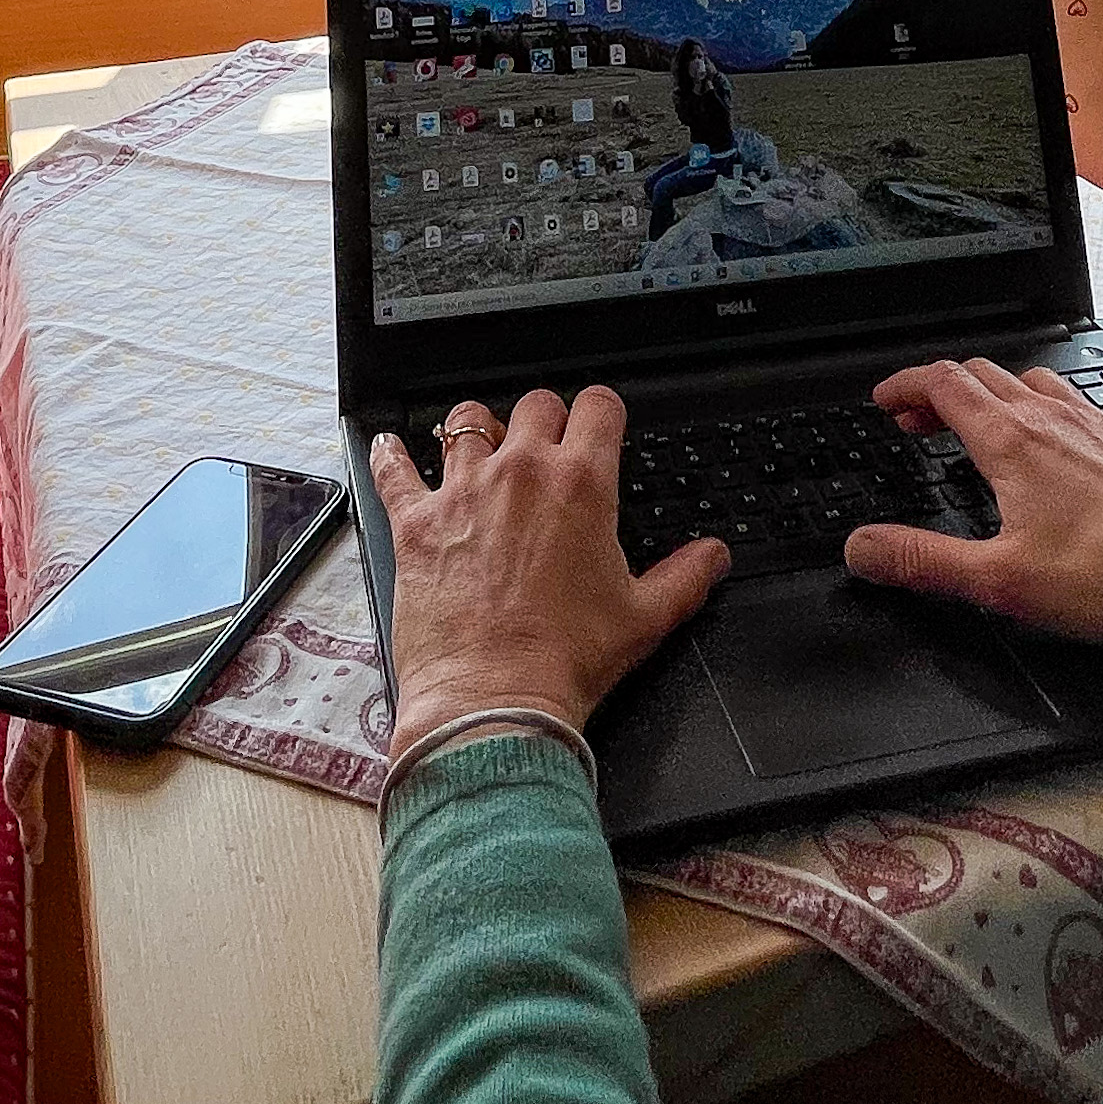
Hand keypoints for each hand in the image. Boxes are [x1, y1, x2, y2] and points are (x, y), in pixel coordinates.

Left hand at [369, 386, 732, 745]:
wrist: (494, 700)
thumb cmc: (566, 661)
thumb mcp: (644, 618)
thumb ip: (685, 576)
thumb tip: (713, 556)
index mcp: (581, 485)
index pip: (598, 406)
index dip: (602, 413)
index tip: (600, 426)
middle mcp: (521, 473)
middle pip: (535, 404)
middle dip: (545, 421)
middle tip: (547, 451)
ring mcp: (462, 492)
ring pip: (466, 420)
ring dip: (477, 430)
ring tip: (479, 448)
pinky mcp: (416, 521)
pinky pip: (394, 468)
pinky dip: (391, 455)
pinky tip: (389, 447)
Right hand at [842, 359, 1102, 688]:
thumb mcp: (997, 580)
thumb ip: (922, 560)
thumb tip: (863, 548)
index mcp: (1012, 442)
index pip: (944, 383)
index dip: (905, 385)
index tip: (885, 400)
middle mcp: (1052, 420)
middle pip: (981, 375)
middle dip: (940, 390)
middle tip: (918, 420)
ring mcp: (1094, 425)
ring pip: (1029, 381)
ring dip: (992, 393)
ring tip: (979, 424)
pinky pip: (1074, 402)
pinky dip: (1041, 407)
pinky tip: (1053, 443)